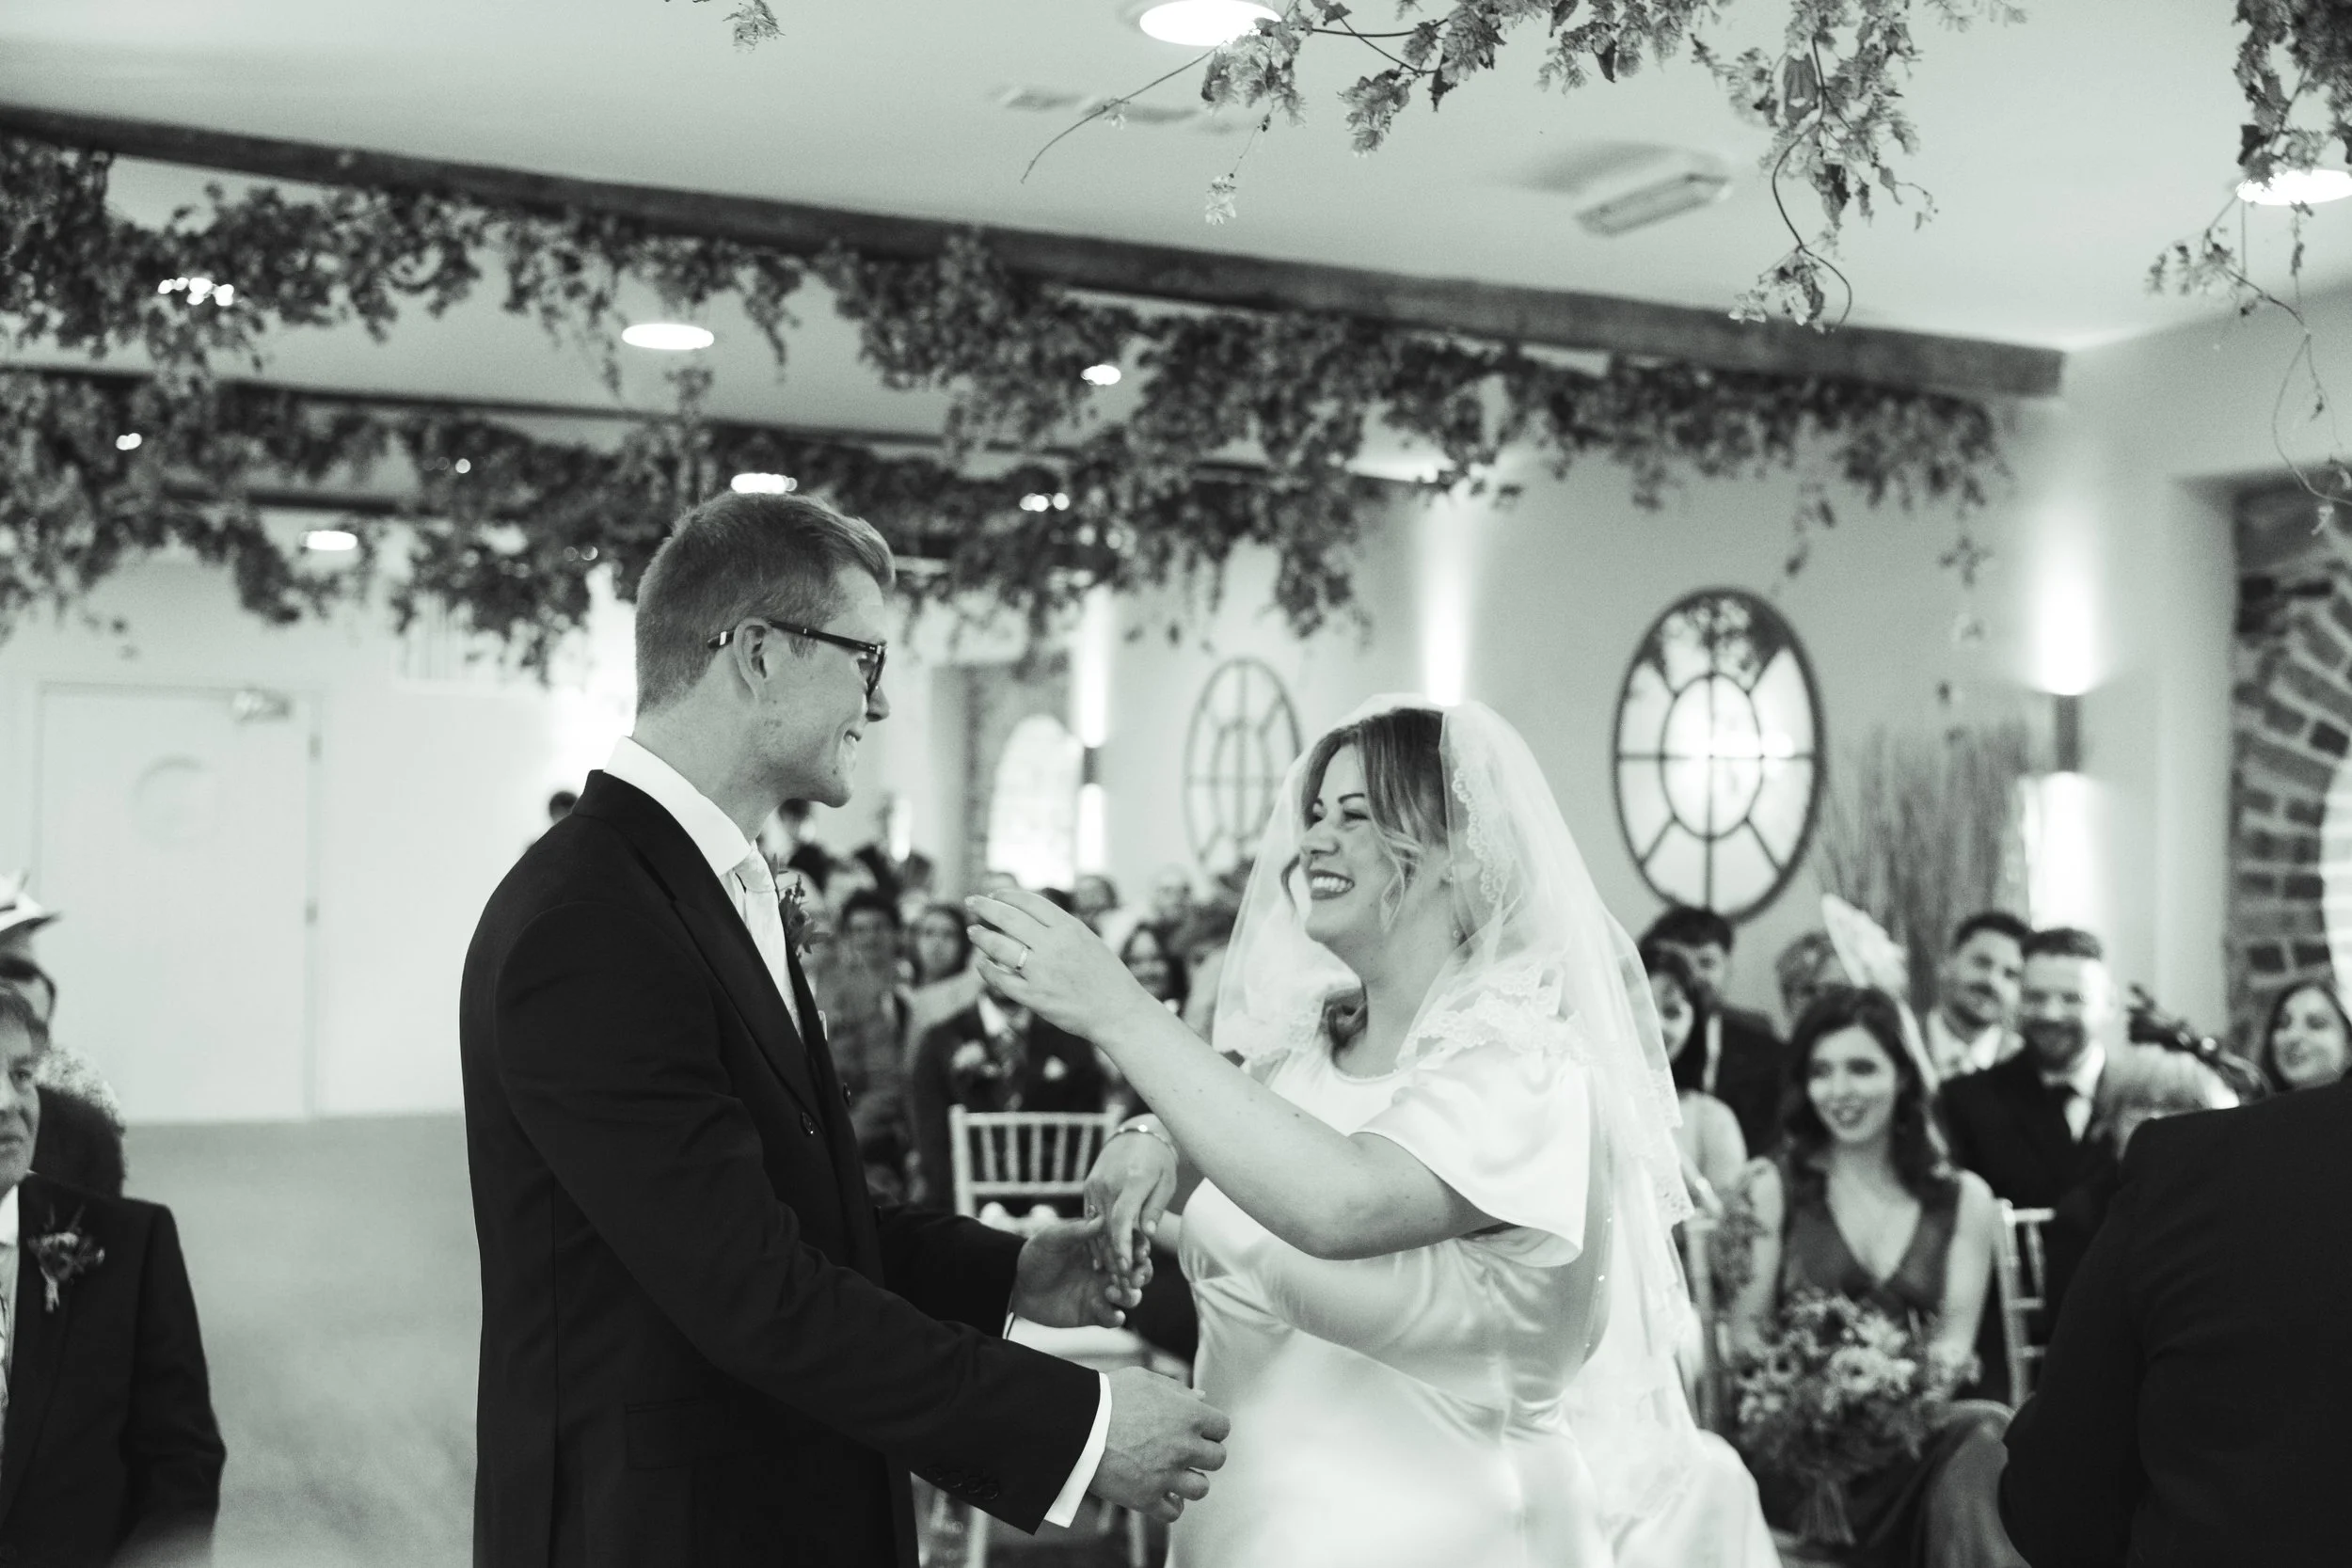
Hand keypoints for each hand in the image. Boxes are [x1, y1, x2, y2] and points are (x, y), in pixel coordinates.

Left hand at [966, 891, 1155, 1044]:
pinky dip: (987, 970)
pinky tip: (981, 965)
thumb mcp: (1088, 940)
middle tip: (971, 902)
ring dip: (982, 937)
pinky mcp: (1035, 997)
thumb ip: (1060, 928)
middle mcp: (1054, 946)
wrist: (1119, 1012)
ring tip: (973, 932)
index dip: (1008, 895)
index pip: (1030, 902)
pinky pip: (1001, 980)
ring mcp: (1043, 972)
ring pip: (1000, 947)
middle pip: (1009, 918)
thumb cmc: (1106, 976)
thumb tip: (1025, 916)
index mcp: (1070, 928)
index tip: (995, 894)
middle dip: (985, 907)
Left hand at [1011, 1215, 1141, 1329]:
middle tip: (1133, 1277)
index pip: (1130, 1244)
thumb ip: (1076, 1231)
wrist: (1017, 1287)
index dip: (1140, 1247)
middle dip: (1141, 1273)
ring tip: (1112, 1292)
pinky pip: (1113, 1317)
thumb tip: (1102, 1220)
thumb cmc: (1035, 1256)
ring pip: (1131, 1295)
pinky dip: (1114, 1315)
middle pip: (1138, 1271)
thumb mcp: (1052, 1239)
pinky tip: (1103, 1308)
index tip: (1140, 1252)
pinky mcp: (1093, 1313)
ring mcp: (1102, 1292)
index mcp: (1102, 1246)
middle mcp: (1107, 1269)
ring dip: (1130, 1295)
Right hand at [1086, 1124, 1178, 1288]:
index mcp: (1132, 1181)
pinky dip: (1095, 1238)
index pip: (1122, 1218)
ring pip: (1096, 1226)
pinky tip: (1101, 1258)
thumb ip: (1154, 1209)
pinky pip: (1090, 1218)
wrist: (1137, 1134)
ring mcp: (1095, 1185)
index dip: (1122, 1245)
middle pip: (1107, 1227)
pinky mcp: (1089, 1187)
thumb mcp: (1165, 1182)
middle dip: (1113, 1256)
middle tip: (1122, 1281)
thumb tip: (1147, 1236)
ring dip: (1104, 1251)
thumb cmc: (1159, 1161)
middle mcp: (1108, 1184)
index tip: (1126, 1266)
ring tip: (1114, 1275)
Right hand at [1088, 1366, 1229, 1524]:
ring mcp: (1167, 1475)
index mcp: (1189, 1415)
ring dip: (1190, 1482)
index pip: (1223, 1428)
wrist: (1076, 1426)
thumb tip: (1203, 1399)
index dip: (1210, 1429)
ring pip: (1201, 1489)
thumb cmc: (1108, 1397)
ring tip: (1173, 1474)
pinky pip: (1174, 1512)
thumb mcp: (1145, 1380)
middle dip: (1204, 1455)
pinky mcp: (1147, 1498)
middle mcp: (1184, 1446)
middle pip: (1217, 1459)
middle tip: (1184, 1451)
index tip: (1196, 1430)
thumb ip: (1178, 1390)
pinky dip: (1170, 1505)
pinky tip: (1161, 1493)